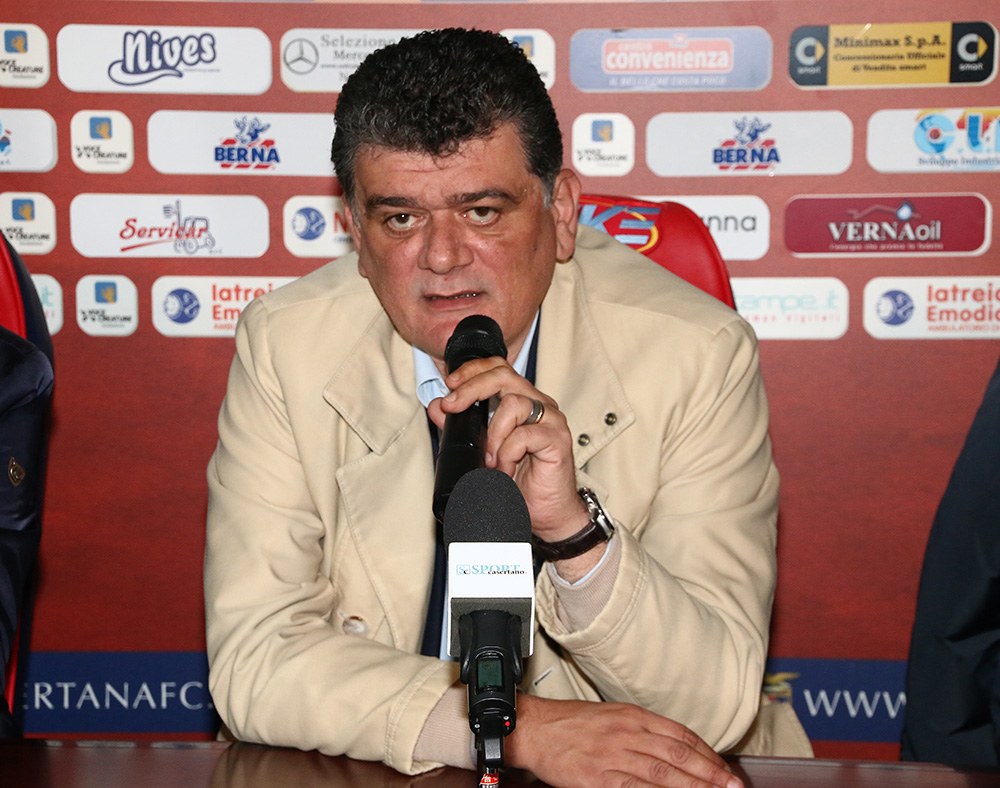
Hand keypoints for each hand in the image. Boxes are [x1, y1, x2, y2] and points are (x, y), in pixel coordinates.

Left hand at [427, 356, 586, 539]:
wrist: (545, 514)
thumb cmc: (520, 482)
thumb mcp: (482, 451)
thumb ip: (461, 426)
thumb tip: (437, 407)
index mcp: (523, 401)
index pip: (498, 368)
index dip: (472, 370)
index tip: (449, 384)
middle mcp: (540, 405)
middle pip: (504, 375)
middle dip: (472, 388)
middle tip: (452, 406)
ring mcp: (552, 421)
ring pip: (514, 403)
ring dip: (493, 433)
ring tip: (489, 459)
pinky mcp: (558, 440)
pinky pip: (525, 435)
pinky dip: (507, 454)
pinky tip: (504, 470)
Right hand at [506, 696, 741, 787]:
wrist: (534, 728)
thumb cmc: (569, 724)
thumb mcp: (610, 717)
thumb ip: (641, 731)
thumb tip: (674, 748)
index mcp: (632, 715)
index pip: (681, 734)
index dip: (708, 753)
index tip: (725, 768)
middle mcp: (627, 732)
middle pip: (679, 754)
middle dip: (711, 773)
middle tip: (734, 786)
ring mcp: (614, 755)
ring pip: (664, 772)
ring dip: (695, 786)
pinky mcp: (598, 776)